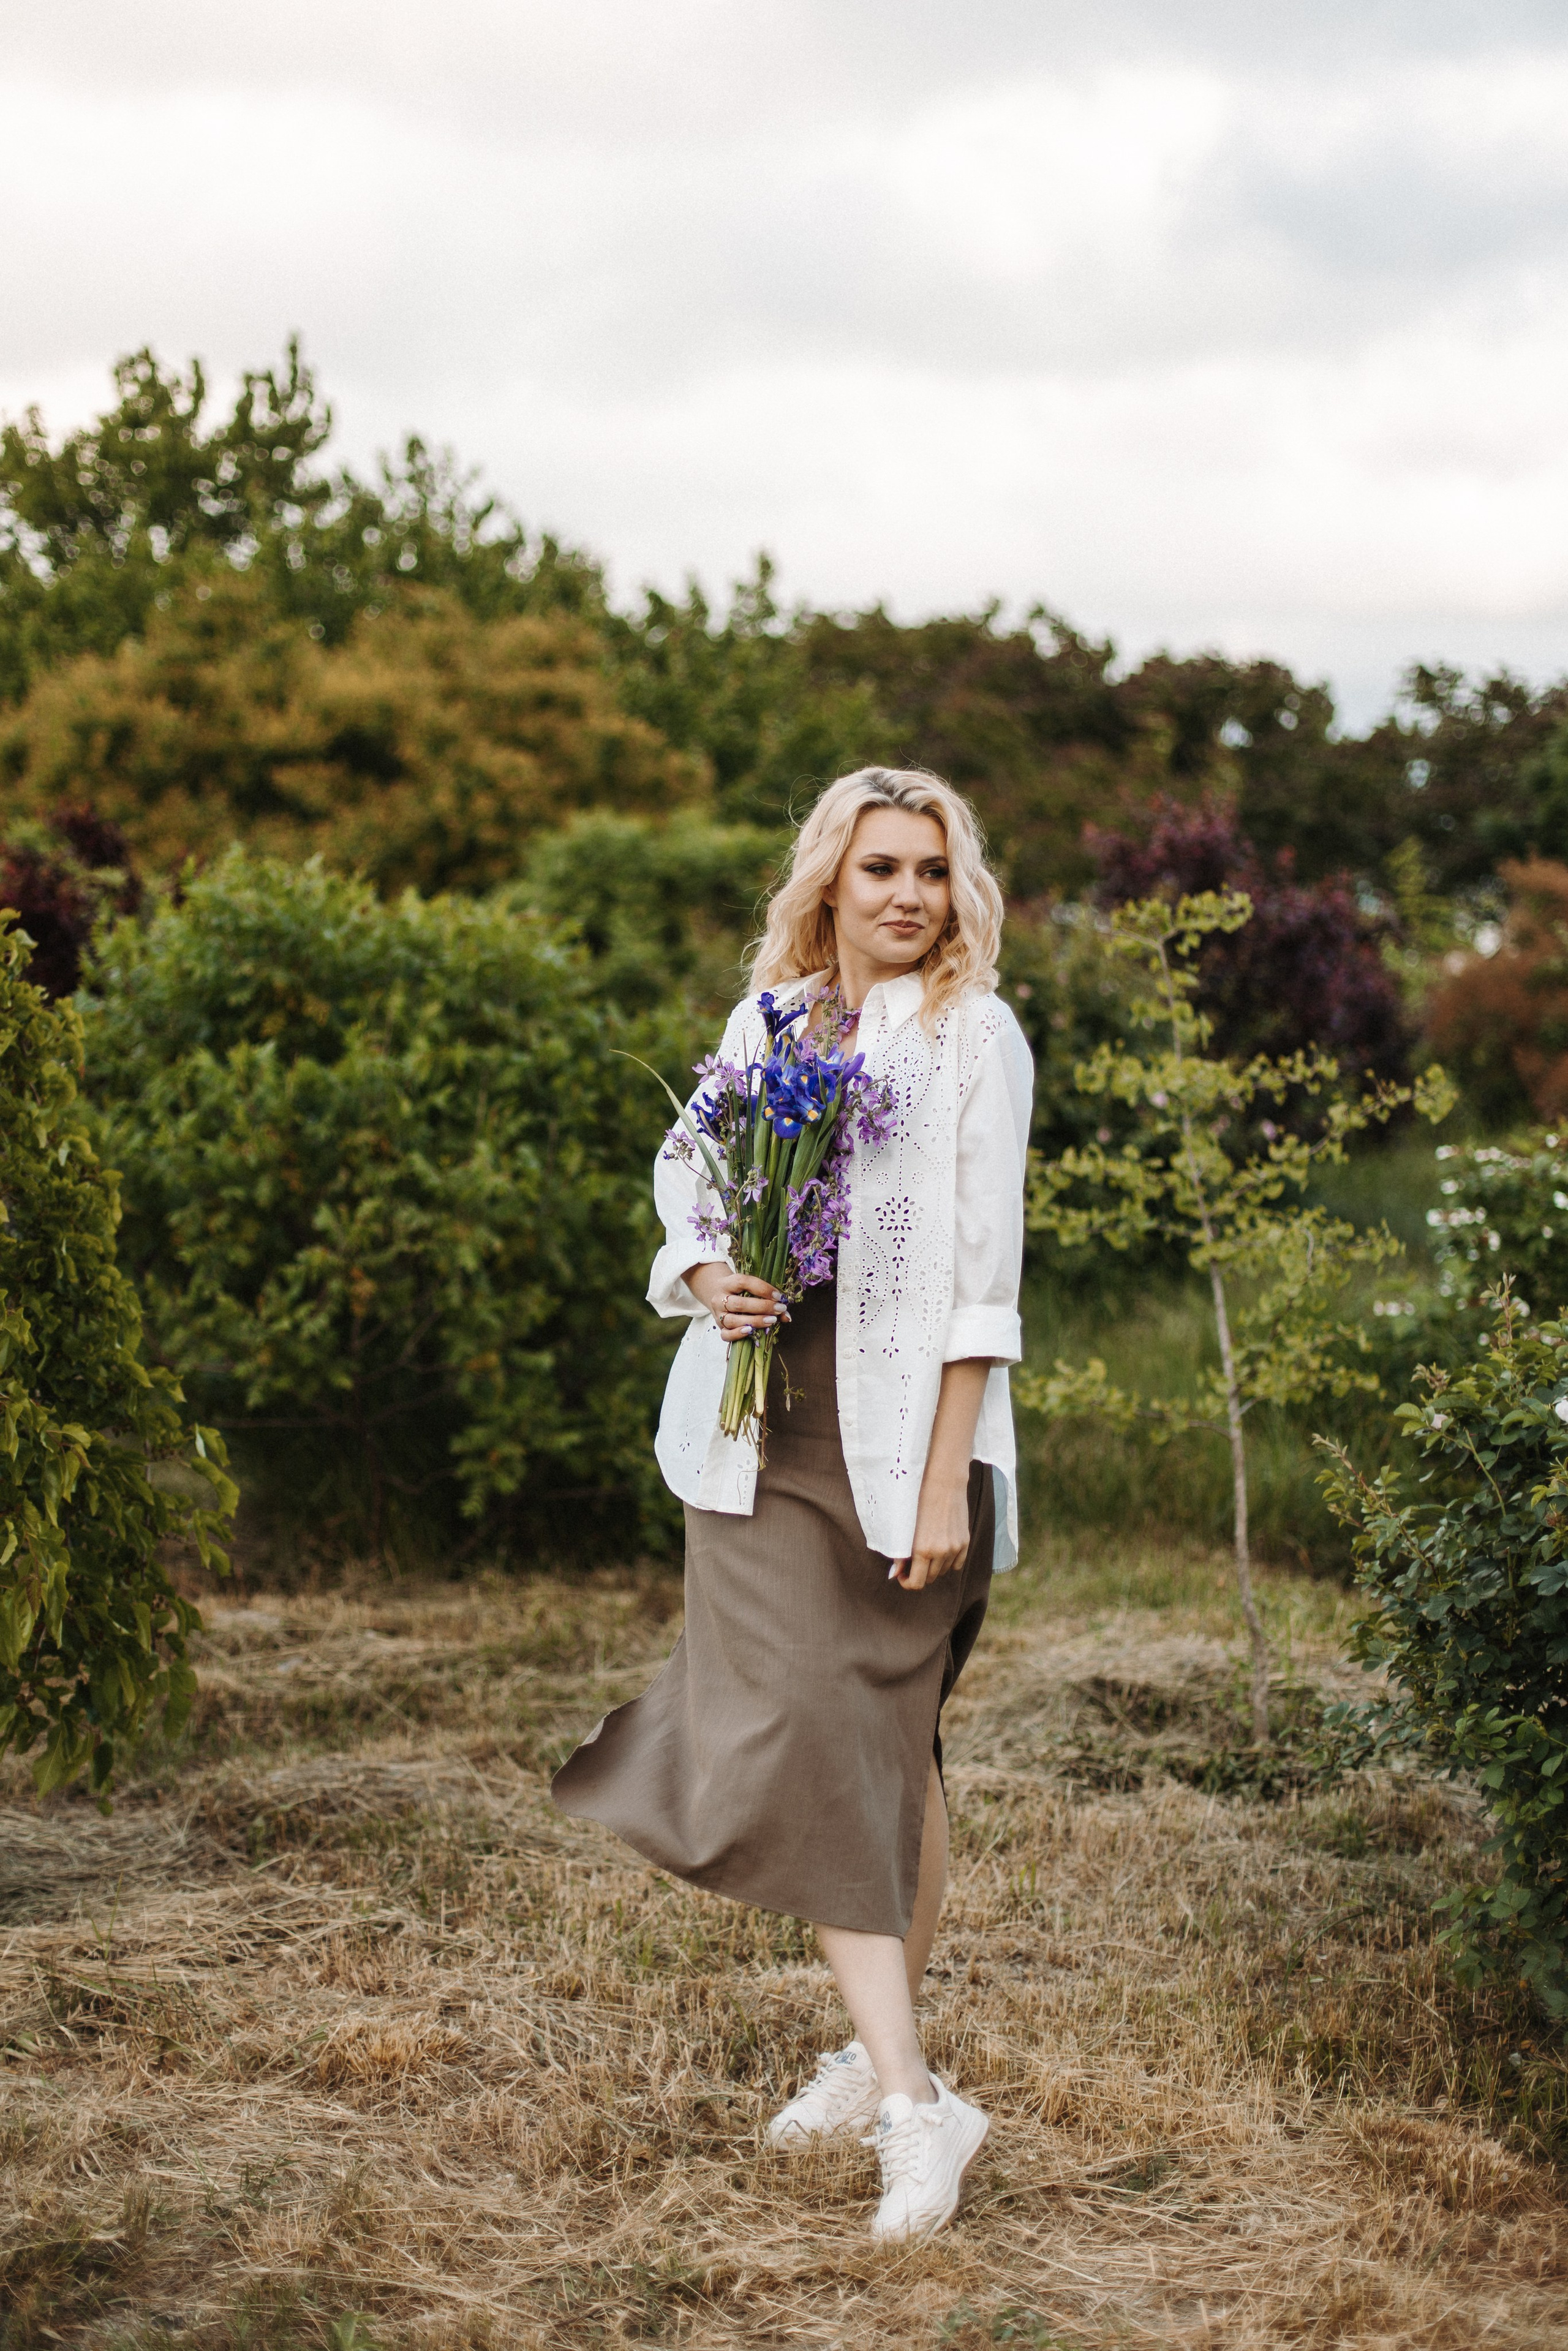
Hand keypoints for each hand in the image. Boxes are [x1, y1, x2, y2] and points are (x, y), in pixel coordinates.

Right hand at [683, 1263, 790, 1343]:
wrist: (716, 1293)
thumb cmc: (739, 1290)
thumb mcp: (749, 1287)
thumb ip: (767, 1298)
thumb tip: (787, 1316)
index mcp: (728, 1283)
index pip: (743, 1283)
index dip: (763, 1289)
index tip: (778, 1296)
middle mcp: (719, 1298)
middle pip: (739, 1304)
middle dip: (762, 1307)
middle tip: (779, 1309)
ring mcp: (717, 1314)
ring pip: (733, 1320)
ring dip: (755, 1321)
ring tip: (772, 1320)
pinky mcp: (718, 1327)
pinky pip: (725, 1334)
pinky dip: (738, 1334)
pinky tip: (751, 1331)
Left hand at [891, 1473, 971, 1590]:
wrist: (943, 1483)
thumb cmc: (918, 1502)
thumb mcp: (905, 1528)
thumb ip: (900, 1554)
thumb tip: (894, 1575)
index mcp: (923, 1550)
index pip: (916, 1583)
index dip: (907, 1582)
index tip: (902, 1574)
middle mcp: (941, 1552)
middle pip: (930, 1579)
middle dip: (919, 1573)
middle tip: (912, 1561)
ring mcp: (955, 1548)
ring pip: (943, 1571)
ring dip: (933, 1567)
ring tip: (926, 1550)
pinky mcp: (965, 1542)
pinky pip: (956, 1564)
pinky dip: (947, 1562)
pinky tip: (940, 1549)